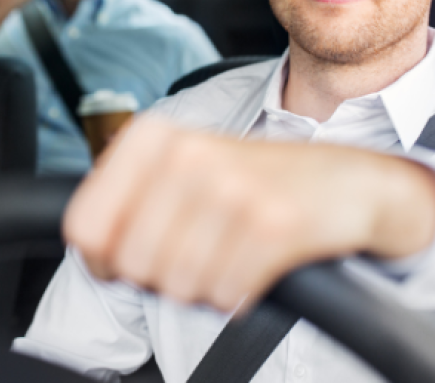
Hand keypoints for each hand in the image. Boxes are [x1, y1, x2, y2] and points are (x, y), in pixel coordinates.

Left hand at [63, 116, 434, 312]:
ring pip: (176, 284)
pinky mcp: (273, 225)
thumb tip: (92, 254)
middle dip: (160, 277)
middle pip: (129, 264)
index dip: (103, 260)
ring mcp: (231, 188)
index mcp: (155, 138)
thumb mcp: (186, 166)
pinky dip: (238, 296)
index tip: (130, 259)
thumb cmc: (258, 181)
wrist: (350, 182)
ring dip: (203, 288)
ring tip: (230, 255)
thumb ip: (129, 199)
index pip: (84, 226)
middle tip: (196, 255)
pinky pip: (225, 295)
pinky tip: (256, 265)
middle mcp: (188, 155)